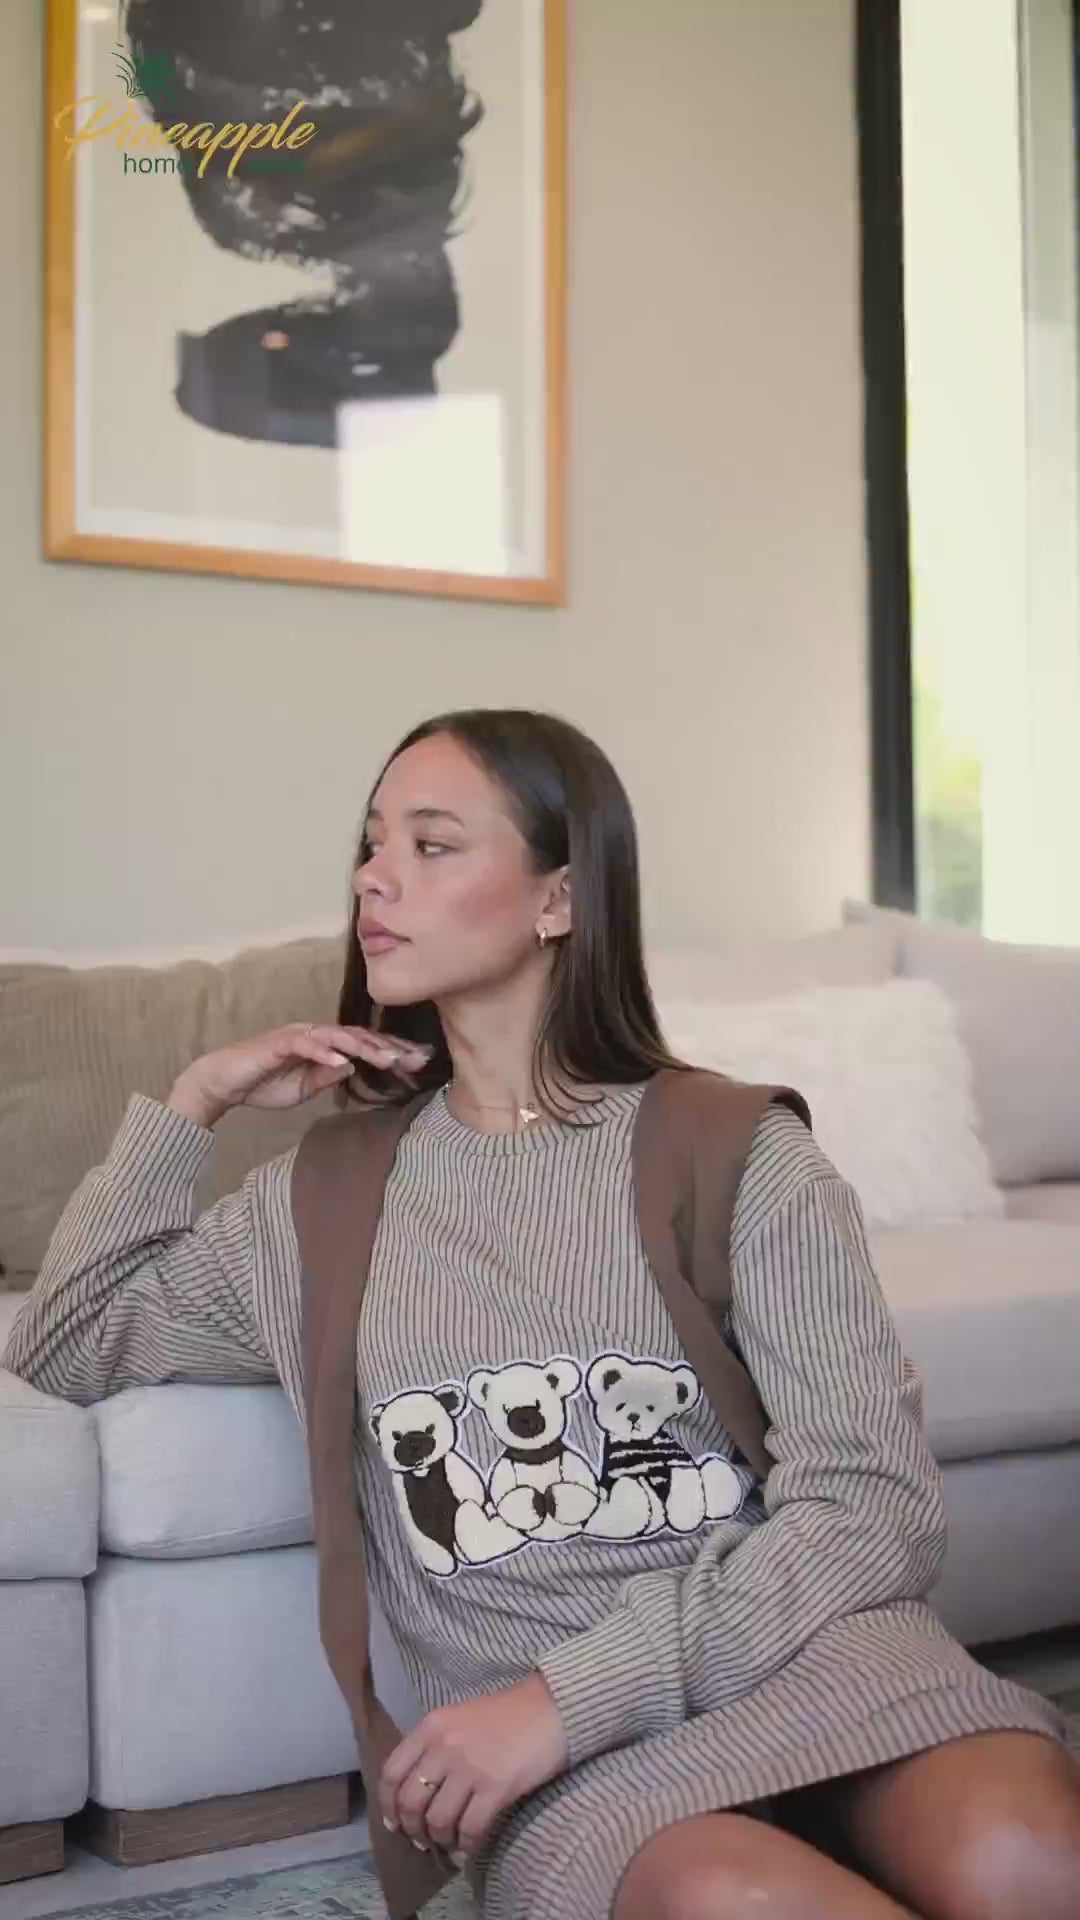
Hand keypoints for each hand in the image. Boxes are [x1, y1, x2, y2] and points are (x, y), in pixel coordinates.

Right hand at [167, 1022, 432, 1126]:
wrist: (222, 1082)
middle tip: (417, 1058)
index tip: (418, 1062)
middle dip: (390, 1047)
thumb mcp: (303, 1088)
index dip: (391, 1051)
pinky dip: (325, 1053)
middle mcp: (314, 1034)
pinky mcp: (279, 1042)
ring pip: (338, 1036)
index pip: (363, 1045)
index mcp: (323, 1045)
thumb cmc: (262, 1083)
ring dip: (365, 1047)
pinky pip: (306, 1045)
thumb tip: (352, 1068)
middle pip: (359, 1036)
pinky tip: (342, 1062)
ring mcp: (297, 1035)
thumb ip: (327, 1077)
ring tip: (389, 1059)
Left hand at [379, 1673, 567, 1864]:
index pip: (391, 1773)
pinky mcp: (496, 1786)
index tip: (395, 1824)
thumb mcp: (460, 1719)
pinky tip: (470, 1846)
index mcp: (431, 1726)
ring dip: (441, 1839)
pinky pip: (470, 1828)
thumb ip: (436, 1747)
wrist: (552, 1707)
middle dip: (414, 1830)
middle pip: (411, 1802)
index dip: (388, 1805)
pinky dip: (466, 1844)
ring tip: (450, 1842)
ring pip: (438, 1820)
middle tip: (425, 1840)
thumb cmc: (506, 1714)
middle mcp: (444, 1745)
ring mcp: (470, 1766)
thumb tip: (417, 1793)